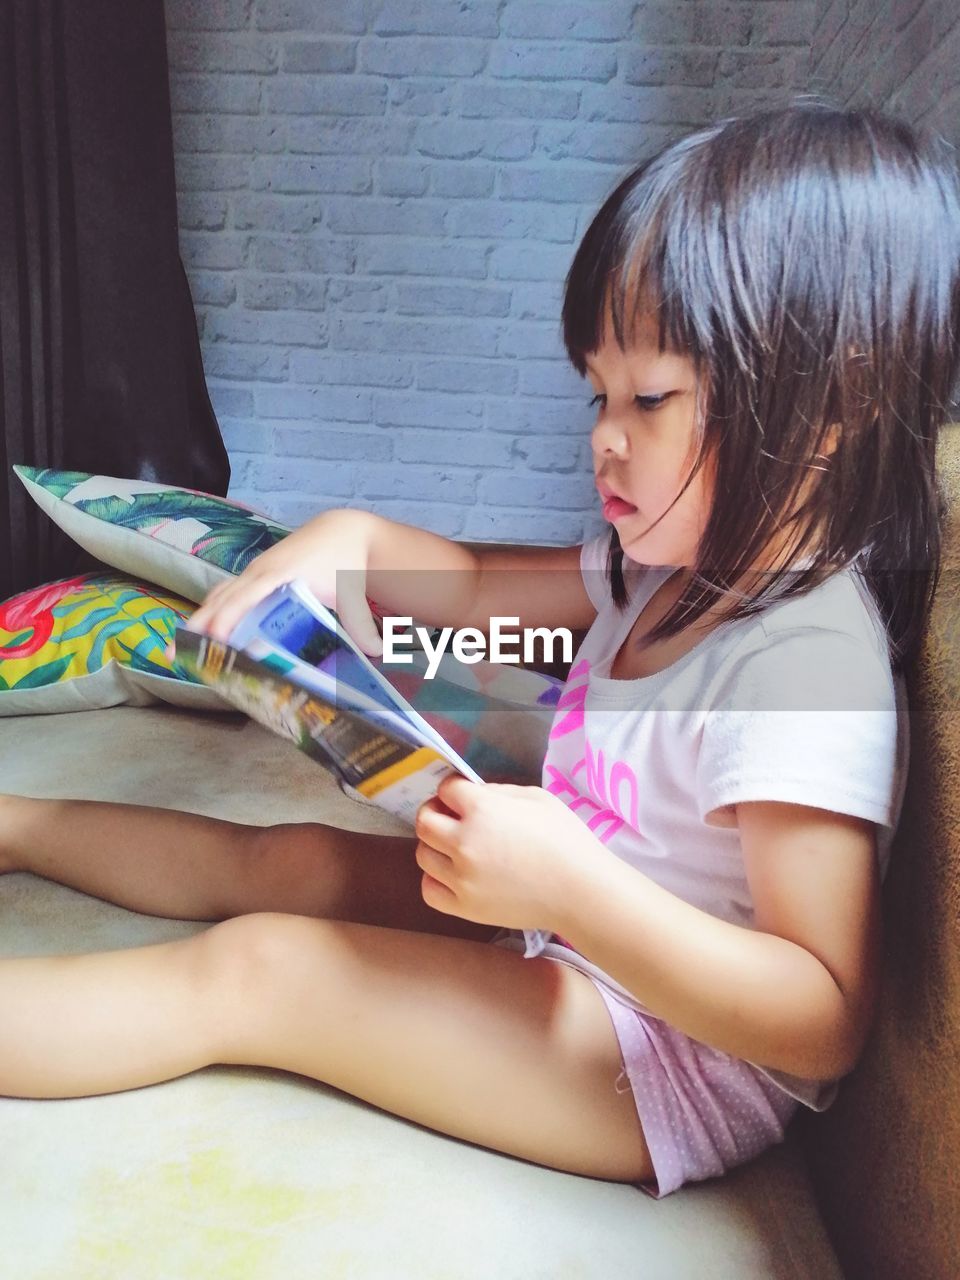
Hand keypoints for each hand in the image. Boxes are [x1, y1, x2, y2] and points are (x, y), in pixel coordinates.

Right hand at [176, 508, 384, 656]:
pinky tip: (203, 630)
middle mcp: (261, 571)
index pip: (245, 597)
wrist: (344, 531)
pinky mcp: (257, 574)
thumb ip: (363, 624)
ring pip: (220, 595)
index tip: (213, 640)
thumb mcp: (354, 594)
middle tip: (182, 654)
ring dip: (201, 619)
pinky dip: (212, 610)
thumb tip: (377, 651)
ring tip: (182, 648)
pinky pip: (228, 591)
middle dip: (202, 625)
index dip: (227, 618)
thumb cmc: (347, 563)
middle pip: (223, 598)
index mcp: (281, 575)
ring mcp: (256, 571)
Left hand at [413, 773, 606, 933]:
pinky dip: (436, 880)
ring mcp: (461, 878)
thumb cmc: (565, 838)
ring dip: (435, 846)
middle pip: (424, 822)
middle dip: (435, 813)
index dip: (453, 789)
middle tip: (451, 817)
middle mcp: (463, 842)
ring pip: (423, 855)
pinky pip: (430, 890)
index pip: (446, 789)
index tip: (462, 795)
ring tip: (455, 848)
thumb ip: (497, 792)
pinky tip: (454, 875)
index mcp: (482, 810)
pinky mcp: (465, 907)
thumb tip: (472, 795)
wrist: (580, 891)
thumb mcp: (535, 797)